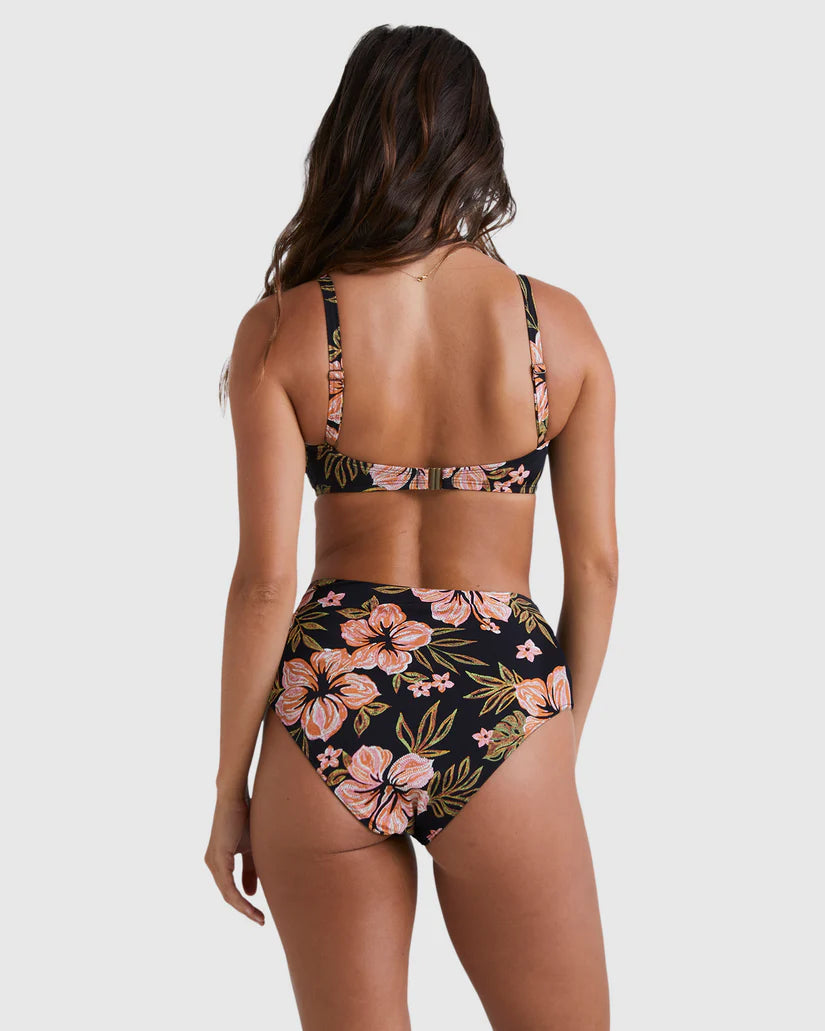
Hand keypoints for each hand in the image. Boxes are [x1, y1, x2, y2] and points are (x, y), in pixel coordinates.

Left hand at [204, 795, 264, 924]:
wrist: (235, 797)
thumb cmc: (245, 818)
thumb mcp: (251, 849)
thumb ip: (250, 870)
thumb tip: (252, 893)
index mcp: (220, 862)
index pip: (231, 890)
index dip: (245, 904)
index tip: (259, 916)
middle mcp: (213, 864)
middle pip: (228, 895)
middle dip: (245, 910)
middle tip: (261, 920)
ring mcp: (213, 862)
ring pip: (226, 893)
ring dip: (243, 907)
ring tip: (258, 917)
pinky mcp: (217, 858)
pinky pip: (227, 885)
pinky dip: (238, 896)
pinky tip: (249, 902)